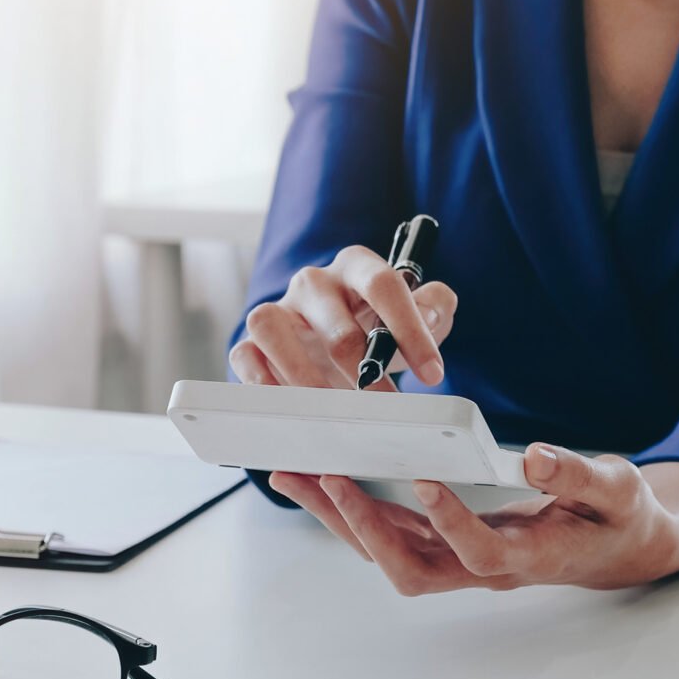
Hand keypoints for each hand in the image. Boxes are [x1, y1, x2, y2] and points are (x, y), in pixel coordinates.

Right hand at [229, 245, 457, 390]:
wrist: (336, 350)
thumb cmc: (377, 330)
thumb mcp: (417, 316)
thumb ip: (434, 306)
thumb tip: (431, 314)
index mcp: (356, 267)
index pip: (383, 284)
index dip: (410, 329)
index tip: (432, 374)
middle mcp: (313, 282)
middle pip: (335, 323)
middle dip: (364, 371)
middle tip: (385, 408)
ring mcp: (278, 309)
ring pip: (272, 327)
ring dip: (304, 376)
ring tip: (330, 411)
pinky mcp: (251, 341)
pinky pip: (244, 354)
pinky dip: (259, 381)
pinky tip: (287, 407)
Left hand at [270, 444, 678, 592]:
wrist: (614, 543)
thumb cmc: (616, 516)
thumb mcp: (616, 489)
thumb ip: (579, 475)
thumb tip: (535, 455)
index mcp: (529, 556)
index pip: (481, 552)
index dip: (452, 522)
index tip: (425, 481)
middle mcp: (482, 566)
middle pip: (410, 565)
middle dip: (363, 525)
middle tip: (324, 479)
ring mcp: (457, 558)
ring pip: (386, 550)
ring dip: (338, 517)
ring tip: (294, 475)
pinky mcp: (441, 541)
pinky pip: (386, 531)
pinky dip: (349, 507)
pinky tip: (319, 477)